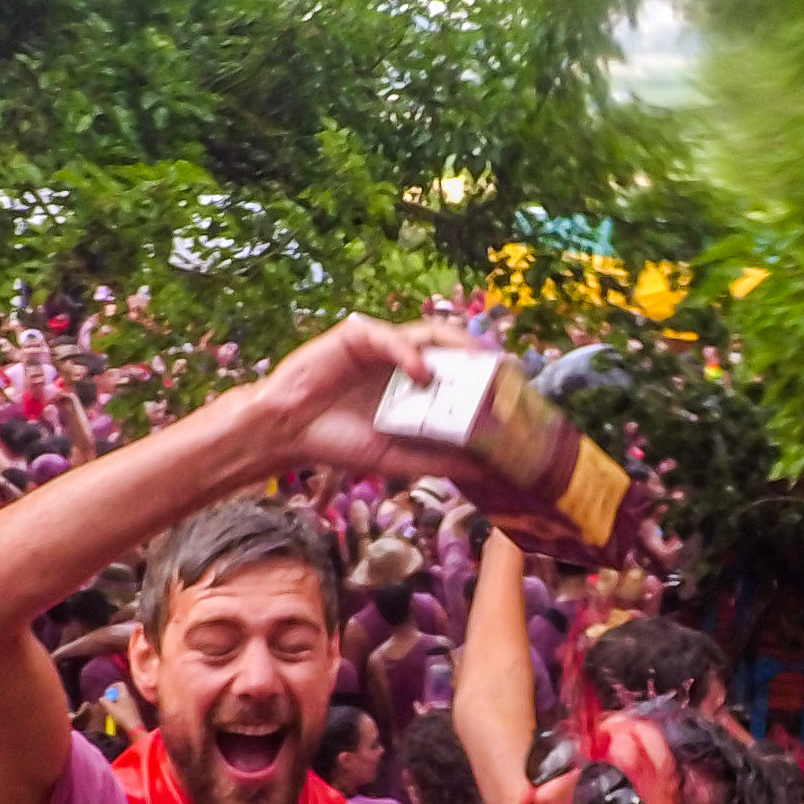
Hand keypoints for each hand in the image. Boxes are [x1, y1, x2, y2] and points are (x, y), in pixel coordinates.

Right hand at [245, 317, 520, 500]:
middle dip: (482, 359)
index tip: (515, 395)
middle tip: (508, 373)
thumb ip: (439, 459)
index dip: (487, 382)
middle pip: (453, 351)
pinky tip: (420, 374)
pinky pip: (391, 337)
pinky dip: (409, 352)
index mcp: (415, 390)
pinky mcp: (358, 335)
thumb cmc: (338, 444)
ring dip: (455, 347)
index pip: (461, 378)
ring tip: (476, 363)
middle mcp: (404, 364)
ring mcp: (383, 347)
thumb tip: (487, 469)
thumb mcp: (397, 459)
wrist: (288, 434)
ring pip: (429, 334)